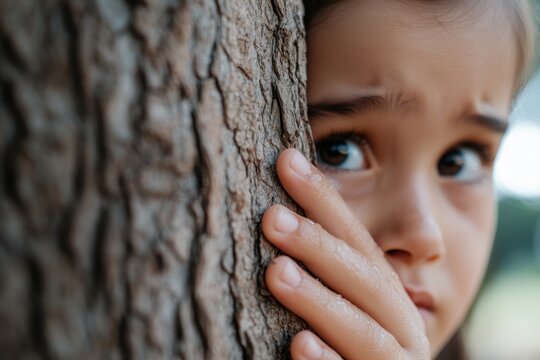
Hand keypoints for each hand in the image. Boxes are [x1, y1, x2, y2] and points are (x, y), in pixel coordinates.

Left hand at [263, 149, 429, 359]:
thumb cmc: (354, 348)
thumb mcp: (350, 306)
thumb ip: (333, 271)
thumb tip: (279, 212)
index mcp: (389, 294)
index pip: (356, 239)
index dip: (323, 199)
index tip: (286, 162)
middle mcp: (401, 325)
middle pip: (363, 278)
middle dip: (318, 246)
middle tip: (271, 218)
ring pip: (363, 331)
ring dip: (319, 300)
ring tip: (276, 273)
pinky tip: (299, 344)